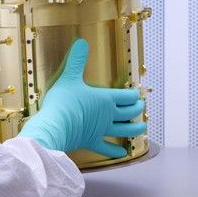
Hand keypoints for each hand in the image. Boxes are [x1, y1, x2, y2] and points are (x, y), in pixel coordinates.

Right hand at [18, 39, 145, 157]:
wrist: (55, 126)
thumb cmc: (63, 101)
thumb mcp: (69, 76)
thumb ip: (76, 60)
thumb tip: (81, 42)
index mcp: (105, 98)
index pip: (126, 96)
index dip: (133, 95)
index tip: (137, 93)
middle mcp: (108, 115)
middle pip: (129, 112)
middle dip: (137, 109)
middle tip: (141, 106)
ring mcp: (101, 130)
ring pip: (124, 131)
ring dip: (135, 129)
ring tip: (142, 128)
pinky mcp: (91, 141)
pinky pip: (107, 148)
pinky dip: (116, 151)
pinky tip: (123, 153)